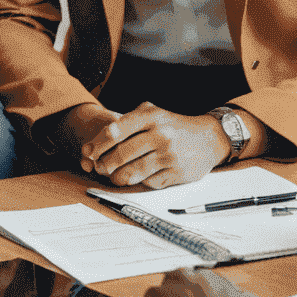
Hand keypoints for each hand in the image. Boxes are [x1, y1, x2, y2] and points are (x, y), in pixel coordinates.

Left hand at [78, 104, 230, 187]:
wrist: (209, 137)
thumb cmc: (173, 126)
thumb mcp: (152, 114)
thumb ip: (125, 124)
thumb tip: (95, 145)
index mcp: (150, 116)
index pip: (115, 131)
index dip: (97, 144)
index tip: (88, 152)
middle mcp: (160, 134)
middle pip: (121, 154)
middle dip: (105, 164)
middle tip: (98, 168)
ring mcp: (169, 155)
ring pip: (133, 172)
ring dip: (118, 177)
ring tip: (113, 176)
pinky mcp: (177, 173)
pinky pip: (149, 182)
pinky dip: (140, 182)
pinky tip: (137, 178)